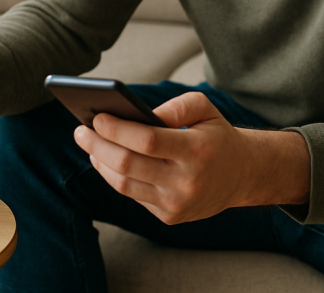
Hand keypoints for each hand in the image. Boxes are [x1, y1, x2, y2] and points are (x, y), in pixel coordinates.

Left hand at [74, 91, 309, 223]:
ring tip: (87, 143)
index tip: (96, 116)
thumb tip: (138, 114)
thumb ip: (174, 106)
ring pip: (124, 185)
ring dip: (99, 162)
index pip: (147, 141)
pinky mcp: (170, 217)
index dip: (117, 129)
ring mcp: (177, 204)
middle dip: (97, 145)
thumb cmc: (216, 135)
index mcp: (197, 151)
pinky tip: (105, 160)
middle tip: (80, 130)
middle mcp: (187, 182)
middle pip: (127, 165)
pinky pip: (133, 195)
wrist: (243, 176)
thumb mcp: (205, 108)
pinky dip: (114, 176)